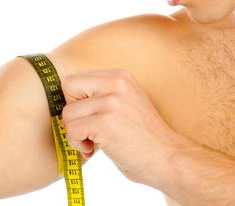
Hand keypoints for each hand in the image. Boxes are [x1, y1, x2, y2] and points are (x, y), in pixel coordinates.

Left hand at [61, 69, 180, 185]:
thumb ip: (101, 97)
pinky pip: (72, 131)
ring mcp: (111, 101)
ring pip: (67, 113)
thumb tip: (65, 104)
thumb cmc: (143, 139)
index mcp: (119, 76)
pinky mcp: (106, 122)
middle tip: (88, 130)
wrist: (169, 158)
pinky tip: (94, 150)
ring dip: (75, 134)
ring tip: (94, 143)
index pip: (76, 79)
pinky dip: (77, 144)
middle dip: (72, 113)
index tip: (90, 118)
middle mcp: (116, 83)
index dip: (76, 101)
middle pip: (68, 87)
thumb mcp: (125, 104)